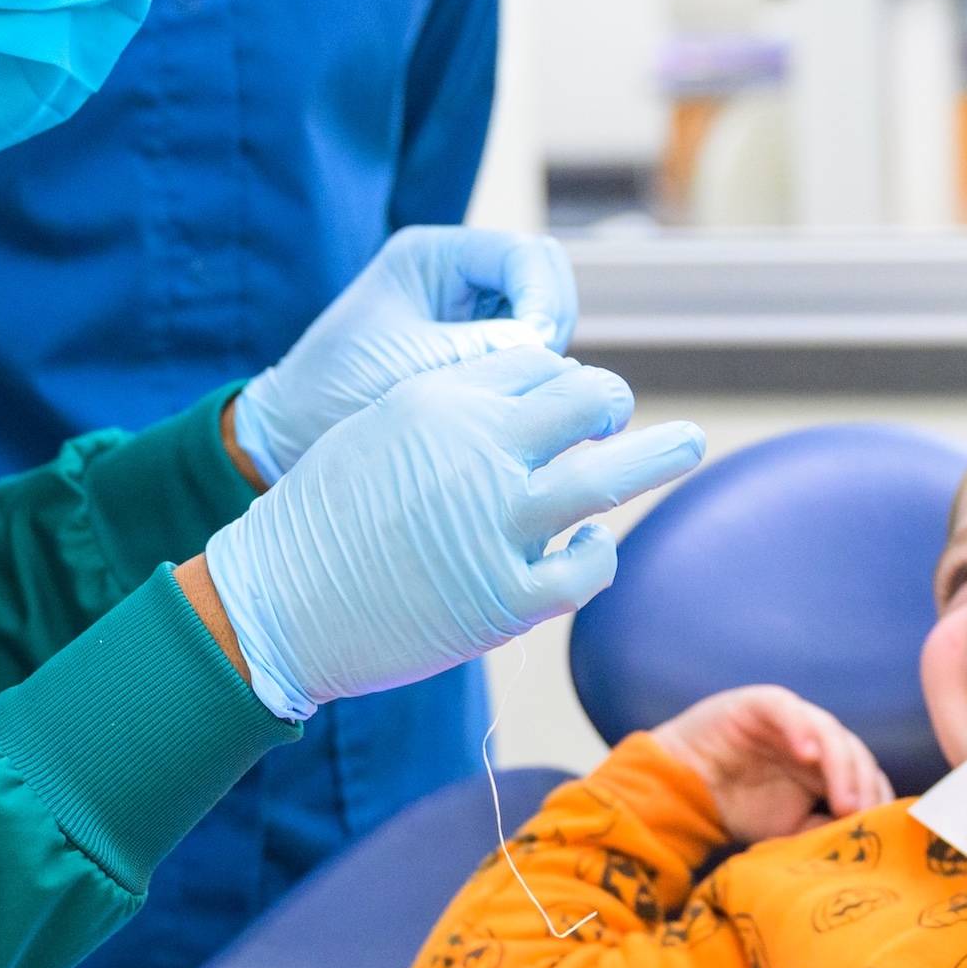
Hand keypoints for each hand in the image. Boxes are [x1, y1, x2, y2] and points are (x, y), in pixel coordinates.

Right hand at [204, 343, 702, 720]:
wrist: (275, 602)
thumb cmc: (324, 516)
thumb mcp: (380, 427)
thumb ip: (454, 410)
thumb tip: (529, 403)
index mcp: (441, 399)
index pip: (537, 365)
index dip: (560, 378)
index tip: (564, 398)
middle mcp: (478, 451)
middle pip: (585, 402)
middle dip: (613, 402)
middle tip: (624, 413)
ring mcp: (497, 525)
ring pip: (607, 478)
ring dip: (657, 456)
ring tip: (690, 443)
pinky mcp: (504, 598)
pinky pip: (584, 570)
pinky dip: (597, 555)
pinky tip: (590, 549)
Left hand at [231, 228, 581, 478]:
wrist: (290, 434)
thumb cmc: (334, 391)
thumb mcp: (413, 364)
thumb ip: (486, 351)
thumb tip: (552, 354)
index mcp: (432, 254)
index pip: (524, 255)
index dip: (543, 299)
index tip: (538, 351)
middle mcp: (456, 274)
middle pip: (545, 278)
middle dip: (552, 323)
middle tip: (541, 376)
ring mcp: (468, 312)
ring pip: (543, 317)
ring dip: (546, 355)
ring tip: (525, 397)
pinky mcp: (473, 351)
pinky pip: (527, 352)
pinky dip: (533, 376)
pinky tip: (516, 408)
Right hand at [649, 685, 894, 842]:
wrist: (680, 791)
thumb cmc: (736, 808)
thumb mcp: (789, 829)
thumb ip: (824, 828)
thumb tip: (862, 838)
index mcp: (824, 765)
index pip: (864, 775)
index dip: (875, 798)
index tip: (881, 830)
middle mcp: (813, 739)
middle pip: (855, 753)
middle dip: (863, 786)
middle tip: (863, 816)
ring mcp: (790, 719)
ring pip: (830, 731)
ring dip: (841, 766)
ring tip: (844, 800)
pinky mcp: (761, 704)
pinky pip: (788, 709)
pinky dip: (800, 728)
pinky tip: (807, 754)